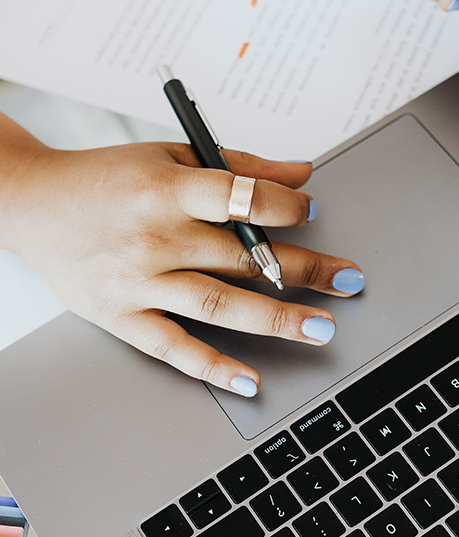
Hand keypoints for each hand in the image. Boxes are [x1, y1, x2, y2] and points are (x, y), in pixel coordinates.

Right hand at [0, 113, 364, 396]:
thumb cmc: (106, 179)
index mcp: (167, 189)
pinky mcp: (122, 317)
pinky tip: (250, 381)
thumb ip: (238, 165)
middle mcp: (154, 236)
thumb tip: (302, 175)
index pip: (241, 199)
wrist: (31, 203)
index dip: (285, 208)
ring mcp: (138, 282)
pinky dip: (213, 367)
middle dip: (305, 270)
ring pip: (219, 304)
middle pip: (244, 258)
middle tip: (349, 280)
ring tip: (322, 328)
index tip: (314, 214)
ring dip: (277, 319)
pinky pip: (174, 347)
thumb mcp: (168, 155)